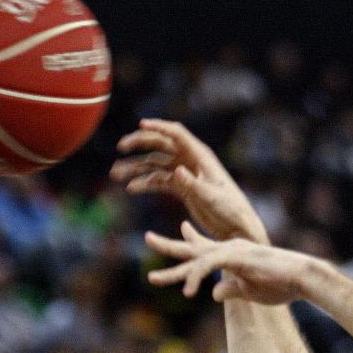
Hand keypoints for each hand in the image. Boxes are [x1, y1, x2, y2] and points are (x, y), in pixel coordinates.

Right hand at [111, 119, 268, 243]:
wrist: (237, 227)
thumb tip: (177, 171)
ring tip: (116, 174)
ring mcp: (185, 174)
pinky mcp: (182, 188)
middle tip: (120, 147)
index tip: (140, 124)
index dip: (159, 127)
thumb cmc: (230, 210)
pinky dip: (144, 183)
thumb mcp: (211, 198)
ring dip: (136, 167)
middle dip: (140, 143)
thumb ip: (193, 185)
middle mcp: (191, 161)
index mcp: (201, 156)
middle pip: (161, 144)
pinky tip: (131, 188)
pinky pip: (158, 181)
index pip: (176, 134)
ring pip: (155, 164)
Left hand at [146, 221, 315, 304]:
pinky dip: (195, 277)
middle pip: (192, 248)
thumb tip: (213, 294)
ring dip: (173, 272)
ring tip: (152, 279)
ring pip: (195, 259)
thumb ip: (231, 290)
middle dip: (168, 245)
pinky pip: (207, 266)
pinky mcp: (235, 257)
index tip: (181, 228)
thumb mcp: (250, 291)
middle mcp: (229, 248)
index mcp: (232, 254)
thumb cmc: (281, 284)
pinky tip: (188, 292)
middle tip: (147, 238)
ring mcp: (232, 251)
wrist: (302, 278)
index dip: (189, 239)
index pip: (205, 246)